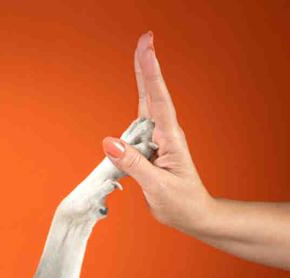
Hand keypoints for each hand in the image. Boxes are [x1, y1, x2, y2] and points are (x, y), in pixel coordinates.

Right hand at [101, 32, 213, 235]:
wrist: (194, 214)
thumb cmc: (181, 202)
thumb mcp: (157, 186)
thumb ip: (133, 162)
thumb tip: (108, 141)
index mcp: (170, 139)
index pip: (158, 100)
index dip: (151, 73)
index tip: (146, 49)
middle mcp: (165, 133)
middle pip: (152, 93)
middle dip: (147, 65)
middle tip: (144, 39)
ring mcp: (159, 138)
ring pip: (146, 103)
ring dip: (142, 77)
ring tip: (141, 52)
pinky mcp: (151, 147)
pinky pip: (139, 122)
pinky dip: (137, 100)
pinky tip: (139, 87)